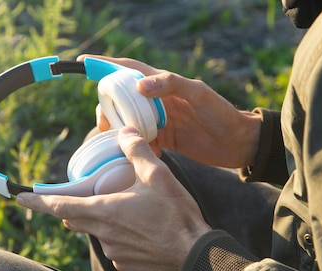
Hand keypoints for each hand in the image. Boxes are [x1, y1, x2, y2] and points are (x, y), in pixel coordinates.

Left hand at [17, 126, 211, 270]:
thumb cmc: (176, 215)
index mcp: (104, 211)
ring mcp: (115, 251)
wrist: (196, 255)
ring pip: (95, 231)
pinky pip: (114, 246)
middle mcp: (104, 234)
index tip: (20, 198)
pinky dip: (119, 234)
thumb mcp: (158, 175)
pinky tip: (139, 227)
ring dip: (100, 219)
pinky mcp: (127, 263)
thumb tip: (124, 131)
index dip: (38, 201)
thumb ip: (137, 151)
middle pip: (74, 219)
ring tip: (122, 207)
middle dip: (70, 207)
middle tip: (77, 194)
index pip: (60, 206)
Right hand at [78, 54, 261, 167]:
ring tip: (116, 142)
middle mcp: (157, 100)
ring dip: (119, 131)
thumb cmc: (221, 114)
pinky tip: (135, 155)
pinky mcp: (163, 139)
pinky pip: (140, 142)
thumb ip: (171, 85)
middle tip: (104, 123)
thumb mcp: (198, 94)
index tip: (83, 64)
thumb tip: (139, 85)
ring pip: (127, 122)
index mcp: (163, 83)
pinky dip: (134, 148)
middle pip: (121, 99)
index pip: (129, 69)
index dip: (105, 65)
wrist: (238, 144)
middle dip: (108, 108)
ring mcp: (159, 120)